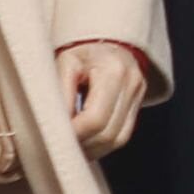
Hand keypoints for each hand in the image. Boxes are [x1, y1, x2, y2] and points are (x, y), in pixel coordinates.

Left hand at [56, 39, 146, 158]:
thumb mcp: (65, 64)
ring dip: (92, 149)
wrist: (106, 43)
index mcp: (113, 70)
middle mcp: (131, 83)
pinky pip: (122, 136)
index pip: (95, 118)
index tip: (55, 139)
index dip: (74, 135)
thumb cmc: (81, 53)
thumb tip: (56, 125)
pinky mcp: (138, 105)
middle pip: (108, 133)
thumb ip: (60, 94)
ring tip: (71, 148)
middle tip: (60, 148)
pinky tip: (86, 144)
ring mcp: (138, 96)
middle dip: (82, 146)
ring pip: (117, 140)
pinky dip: (102, 145)